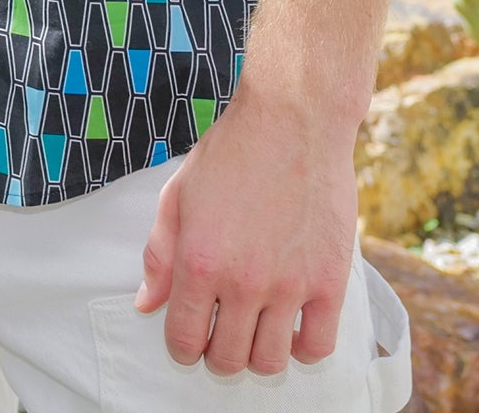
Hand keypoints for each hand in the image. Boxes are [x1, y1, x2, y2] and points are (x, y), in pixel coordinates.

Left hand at [135, 90, 359, 376]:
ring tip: (257, 325)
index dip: (184, 346)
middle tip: (225, 327)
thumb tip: (147, 305)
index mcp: (199, 261)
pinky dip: (302, 347)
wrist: (293, 117)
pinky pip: (318, 347)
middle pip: (227, 360)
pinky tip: (293, 323)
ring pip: (269, 362)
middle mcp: (243, 281)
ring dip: (258, 353)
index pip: (184, 340)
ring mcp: (289, 284)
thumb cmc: (233, 149)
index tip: (193, 335)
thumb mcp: (180, 194)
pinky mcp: (330, 281)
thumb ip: (159, 254)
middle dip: (218, 351)